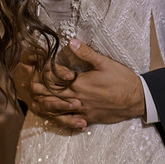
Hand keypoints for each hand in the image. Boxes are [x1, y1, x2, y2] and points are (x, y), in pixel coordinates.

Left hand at [15, 40, 145, 129]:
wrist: (136, 99)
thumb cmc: (121, 79)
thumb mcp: (104, 63)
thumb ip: (86, 53)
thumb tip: (71, 42)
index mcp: (80, 84)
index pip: (56, 80)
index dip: (43, 76)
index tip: (33, 71)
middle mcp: (78, 99)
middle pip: (54, 95)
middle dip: (40, 90)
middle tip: (28, 87)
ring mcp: (83, 110)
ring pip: (60, 109)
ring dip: (47, 105)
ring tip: (36, 102)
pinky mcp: (90, 118)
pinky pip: (71, 120)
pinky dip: (62, 119)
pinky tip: (56, 118)